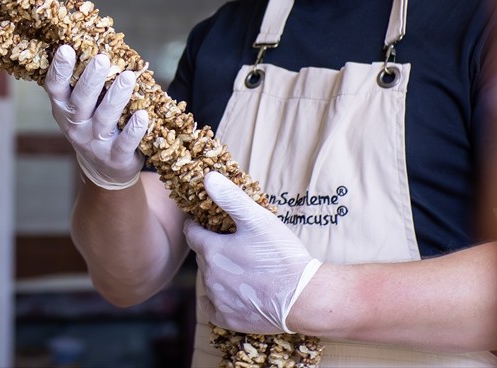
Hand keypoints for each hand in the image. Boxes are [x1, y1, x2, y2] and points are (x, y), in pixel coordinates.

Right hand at [45, 45, 147, 189]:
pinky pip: (125, 143)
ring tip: (128, 77)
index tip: (67, 48)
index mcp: (63, 108)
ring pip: (105, 119)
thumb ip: (83, 81)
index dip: (60, 69)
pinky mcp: (117, 158)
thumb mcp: (80, 106)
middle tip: (102, 58)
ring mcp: (95, 144)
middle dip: (91, 80)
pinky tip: (143, 114)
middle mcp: (76, 126)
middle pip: (81, 102)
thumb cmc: (92, 124)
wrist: (104, 170)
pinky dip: (134, 129)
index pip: (55, 88)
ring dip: (116, 97)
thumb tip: (95, 40)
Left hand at [184, 172, 322, 333]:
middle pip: (202, 256)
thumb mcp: (257, 219)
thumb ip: (230, 197)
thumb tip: (207, 177)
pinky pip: (212, 307)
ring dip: (217, 272)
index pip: (192, 233)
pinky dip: (217, 299)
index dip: (196, 225)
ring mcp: (218, 300)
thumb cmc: (282, 256)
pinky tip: (230, 293)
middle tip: (231, 244)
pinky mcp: (229, 319)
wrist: (304, 298)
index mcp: (212, 250)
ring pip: (209, 280)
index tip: (202, 222)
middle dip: (211, 248)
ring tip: (239, 267)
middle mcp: (209, 276)